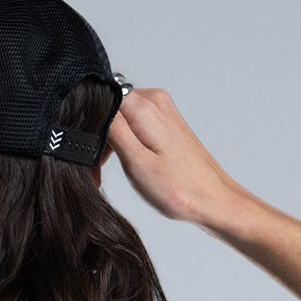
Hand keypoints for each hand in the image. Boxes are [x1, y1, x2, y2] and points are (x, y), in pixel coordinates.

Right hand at [103, 87, 247, 228]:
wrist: (212, 199)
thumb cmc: (179, 189)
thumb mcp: (136, 162)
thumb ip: (114, 131)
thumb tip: (94, 108)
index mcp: (145, 106)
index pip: (101, 100)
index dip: (89, 128)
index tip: (89, 157)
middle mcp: (154, 100)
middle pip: (109, 109)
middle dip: (97, 139)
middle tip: (94, 173)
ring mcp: (161, 110)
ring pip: (119, 118)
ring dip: (108, 144)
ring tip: (104, 174)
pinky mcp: (164, 122)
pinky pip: (133, 124)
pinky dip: (123, 144)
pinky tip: (124, 165)